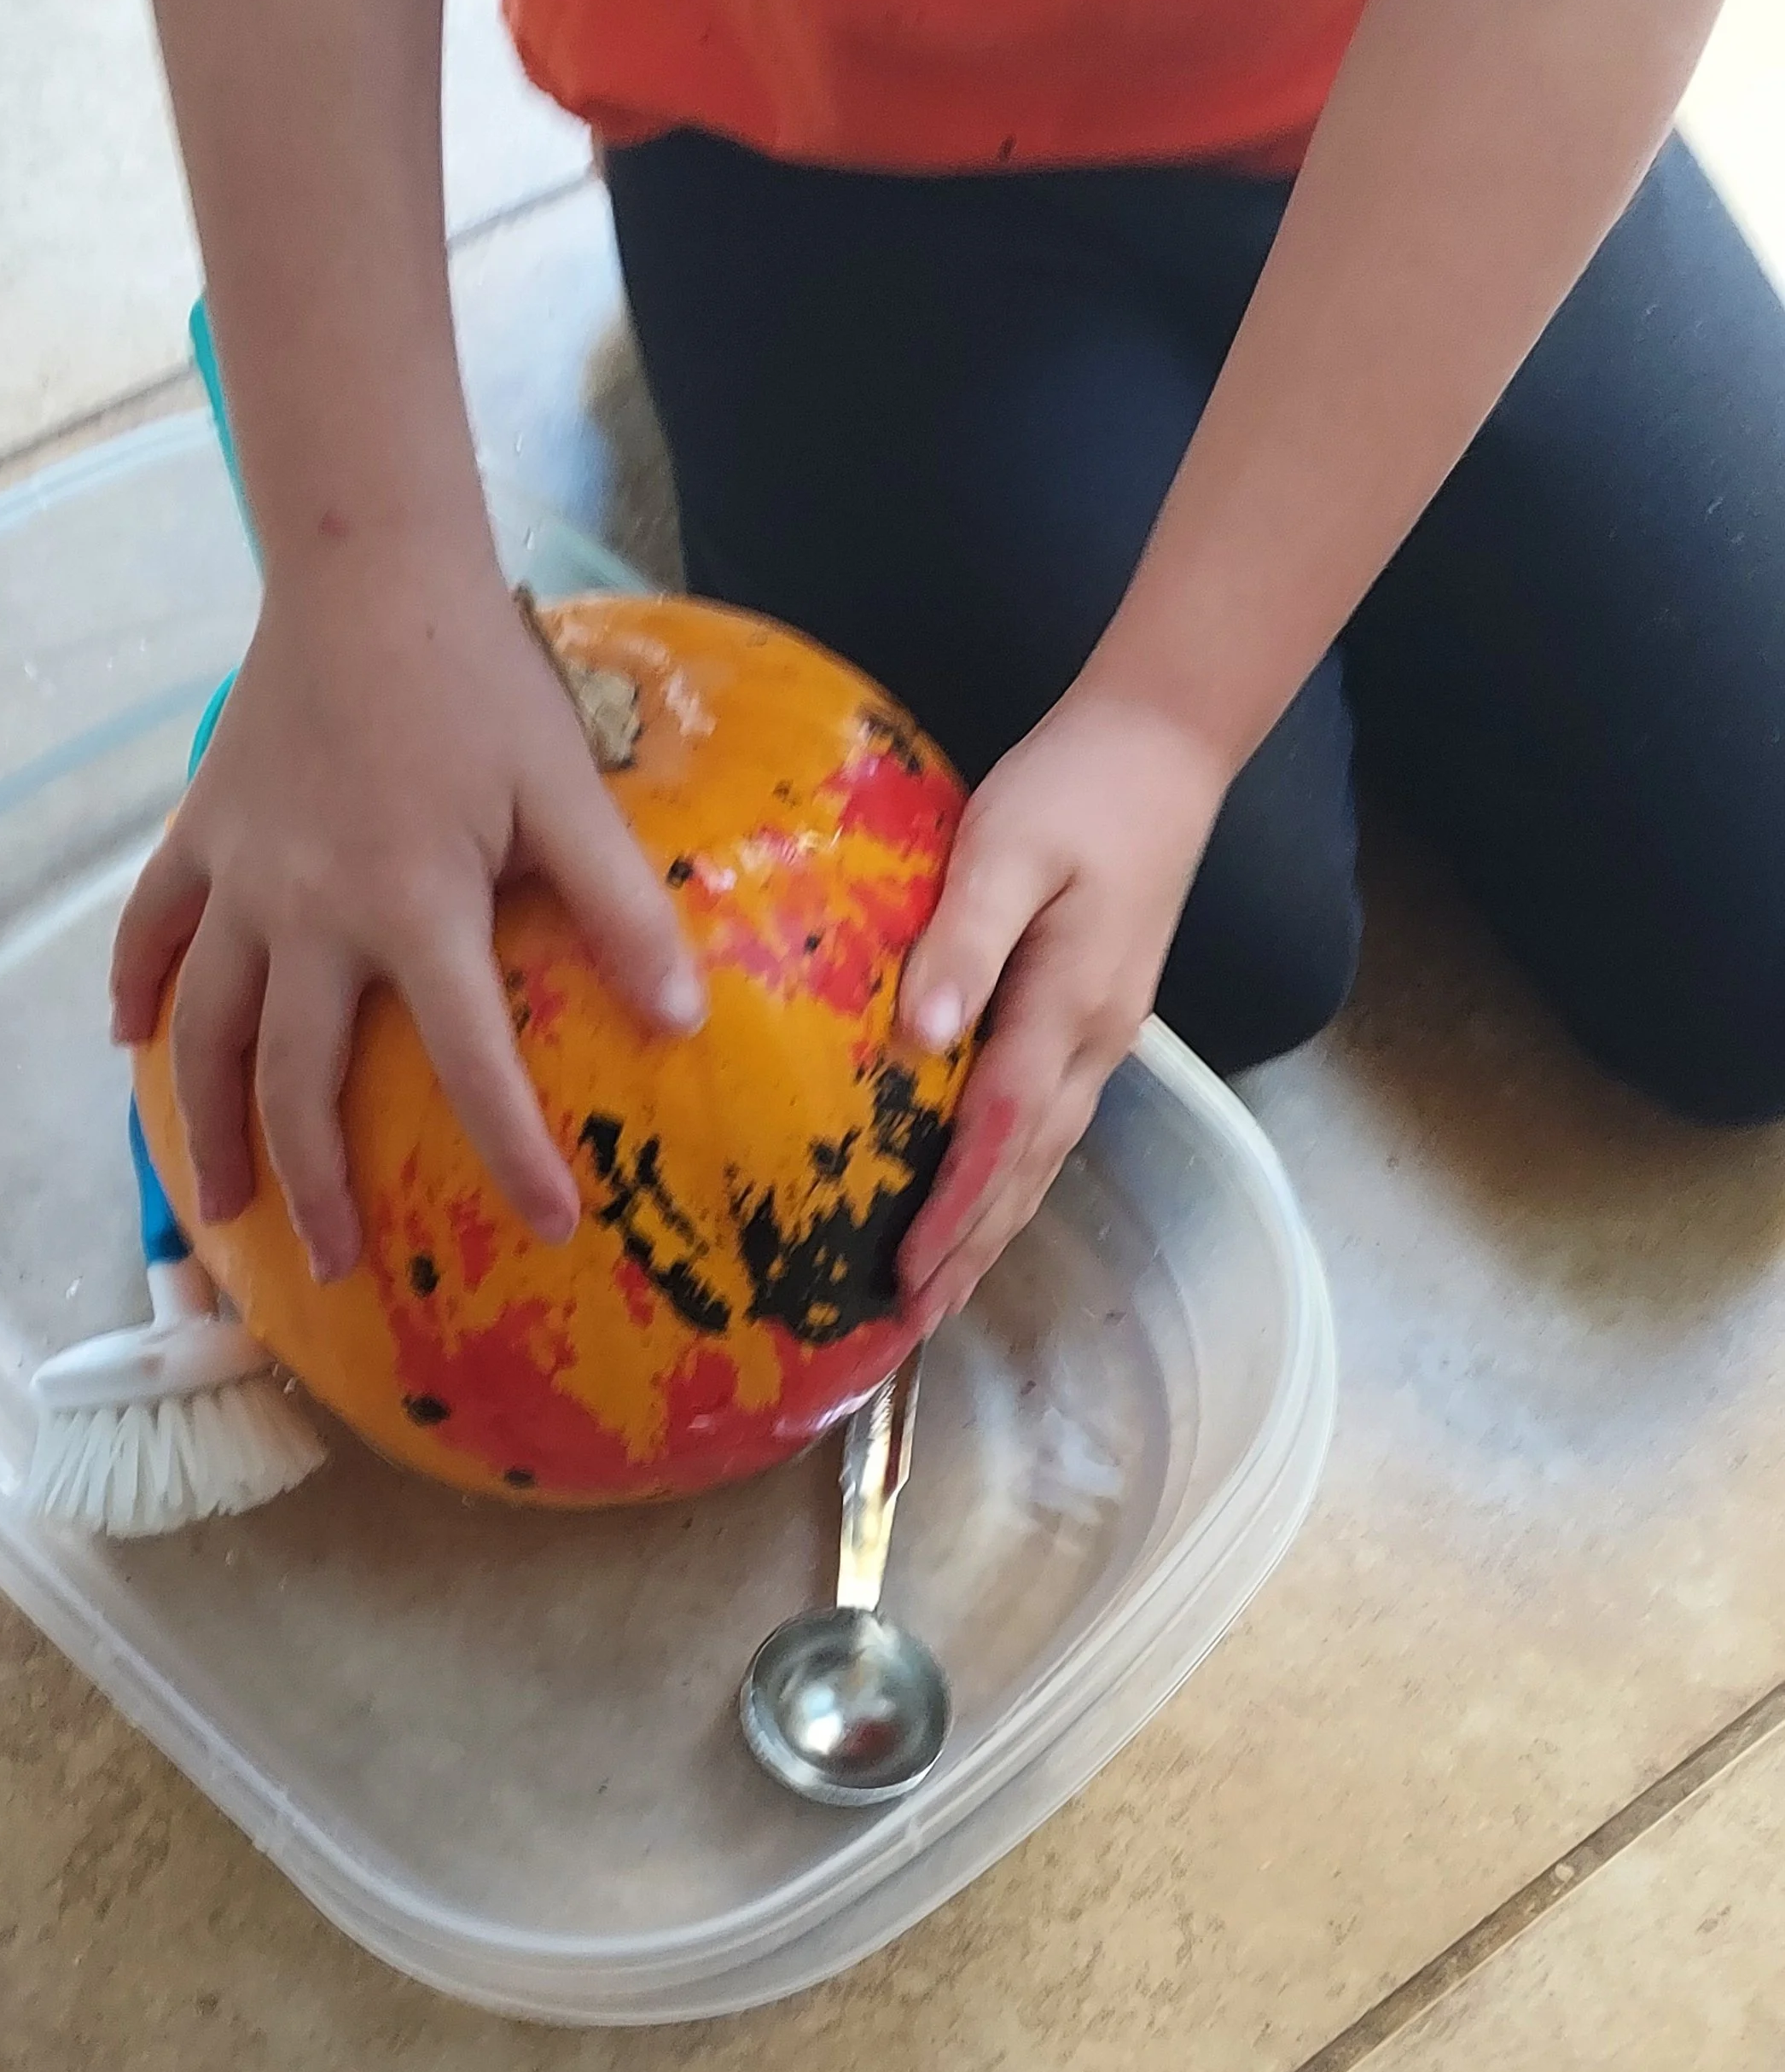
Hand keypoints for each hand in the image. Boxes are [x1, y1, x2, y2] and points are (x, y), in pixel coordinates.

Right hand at [109, 540, 704, 1280]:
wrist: (366, 567)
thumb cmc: (479, 678)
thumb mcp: (570, 790)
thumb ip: (620, 908)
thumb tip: (683, 1021)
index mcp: (414, 907)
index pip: (467, 1063)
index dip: (511, 1153)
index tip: (549, 1226)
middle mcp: (309, 912)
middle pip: (297, 1080)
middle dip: (314, 1184)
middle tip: (334, 1263)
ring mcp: (241, 877)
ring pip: (207, 1030)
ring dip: (208, 1126)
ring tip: (217, 1204)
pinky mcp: (200, 833)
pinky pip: (151, 928)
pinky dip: (136, 987)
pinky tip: (126, 1043)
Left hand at [894, 681, 1228, 1323]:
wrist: (1163, 745)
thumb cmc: (1075, 786)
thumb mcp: (1006, 847)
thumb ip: (963, 942)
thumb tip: (919, 1040)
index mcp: (1069, 1006)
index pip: (1000, 1133)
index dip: (953, 1212)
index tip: (908, 1278)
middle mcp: (1095, 1040)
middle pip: (1026, 1169)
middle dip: (971, 1251)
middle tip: (910, 1326)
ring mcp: (1104, 1033)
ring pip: (1042, 1155)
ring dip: (992, 1227)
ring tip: (941, 1292)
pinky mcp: (1096, 1013)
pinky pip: (1046, 1120)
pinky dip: (1009, 1175)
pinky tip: (981, 1196)